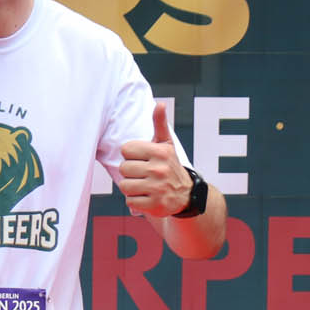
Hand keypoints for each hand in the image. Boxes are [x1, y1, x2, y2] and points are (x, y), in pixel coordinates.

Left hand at [117, 104, 190, 218]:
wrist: (186, 194)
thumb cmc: (169, 166)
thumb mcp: (166, 144)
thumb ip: (159, 124)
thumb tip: (160, 103)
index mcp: (160, 152)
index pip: (125, 149)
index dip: (131, 155)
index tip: (143, 159)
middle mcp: (159, 169)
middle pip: (123, 168)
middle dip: (131, 173)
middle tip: (144, 174)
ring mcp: (157, 188)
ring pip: (124, 186)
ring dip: (131, 188)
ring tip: (144, 186)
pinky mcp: (154, 205)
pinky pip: (130, 202)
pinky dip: (136, 201)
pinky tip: (147, 197)